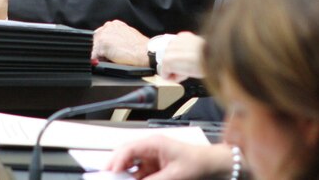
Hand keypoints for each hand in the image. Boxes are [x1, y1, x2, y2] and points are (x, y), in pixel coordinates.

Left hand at [91, 20, 149, 65]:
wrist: (144, 52)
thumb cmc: (140, 46)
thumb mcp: (128, 35)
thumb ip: (117, 36)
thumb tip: (111, 45)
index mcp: (114, 24)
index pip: (102, 33)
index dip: (103, 44)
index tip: (106, 50)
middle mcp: (108, 27)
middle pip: (95, 40)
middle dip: (99, 49)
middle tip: (108, 57)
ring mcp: (104, 36)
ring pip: (94, 48)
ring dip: (100, 55)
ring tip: (110, 59)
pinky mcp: (102, 46)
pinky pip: (94, 56)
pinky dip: (98, 61)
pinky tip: (107, 62)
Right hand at [104, 137, 232, 179]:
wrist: (211, 165)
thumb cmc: (196, 163)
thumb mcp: (173, 176)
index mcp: (153, 143)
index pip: (128, 149)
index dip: (116, 161)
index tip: (110, 173)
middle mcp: (149, 148)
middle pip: (125, 155)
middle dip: (115, 167)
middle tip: (107, 178)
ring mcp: (151, 157)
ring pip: (130, 166)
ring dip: (123, 174)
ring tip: (117, 179)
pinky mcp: (153, 167)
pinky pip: (138, 173)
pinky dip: (133, 178)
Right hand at [159, 32, 204, 80]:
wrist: (212, 54)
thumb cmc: (201, 65)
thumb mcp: (186, 75)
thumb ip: (177, 76)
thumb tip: (174, 76)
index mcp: (168, 60)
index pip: (163, 71)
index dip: (169, 76)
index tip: (173, 77)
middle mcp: (169, 49)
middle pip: (166, 60)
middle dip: (173, 65)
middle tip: (182, 69)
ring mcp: (176, 40)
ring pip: (171, 50)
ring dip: (176, 54)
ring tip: (186, 59)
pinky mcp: (183, 35)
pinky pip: (178, 42)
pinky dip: (181, 46)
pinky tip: (188, 51)